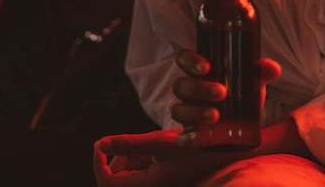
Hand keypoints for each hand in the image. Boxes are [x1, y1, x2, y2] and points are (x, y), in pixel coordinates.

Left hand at [93, 130, 241, 186]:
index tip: (101, 143)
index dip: (98, 163)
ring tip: (148, 147)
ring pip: (128, 177)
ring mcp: (158, 186)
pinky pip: (141, 175)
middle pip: (115, 181)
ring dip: (129, 159)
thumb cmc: (196, 150)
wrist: (225, 157)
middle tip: (127, 142)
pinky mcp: (162, 182)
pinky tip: (156, 152)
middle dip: (116, 159)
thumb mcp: (160, 142)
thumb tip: (100, 144)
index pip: (106, 183)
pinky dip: (141, 162)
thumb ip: (129, 144)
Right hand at [170, 49, 281, 141]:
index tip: (206, 67)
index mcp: (199, 71)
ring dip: (196, 112)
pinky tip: (199, 138)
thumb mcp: (252, 80)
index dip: (190, 60)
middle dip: (200, 88)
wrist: (244, 122)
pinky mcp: (190, 133)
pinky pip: (182, 136)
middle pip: (181, 86)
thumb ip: (261, 72)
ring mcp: (187, 112)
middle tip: (222, 92)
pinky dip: (188, 138)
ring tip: (216, 115)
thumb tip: (272, 68)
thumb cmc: (241, 92)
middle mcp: (188, 90)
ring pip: (178, 110)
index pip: (184, 59)